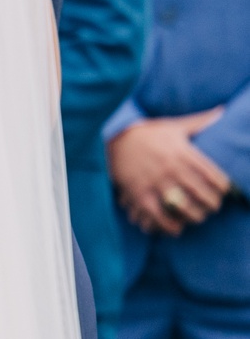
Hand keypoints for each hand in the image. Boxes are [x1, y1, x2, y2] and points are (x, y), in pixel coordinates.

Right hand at [110, 112, 231, 234]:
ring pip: (184, 207)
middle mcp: (172, 167)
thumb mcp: (174, 125)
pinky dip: (169, 225)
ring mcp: (155, 181)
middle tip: (212, 207)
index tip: (224, 192)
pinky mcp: (139, 191)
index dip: (224, 188)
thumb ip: (200, 121)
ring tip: (197, 217)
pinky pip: (158, 214)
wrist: (113, 137)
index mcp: (184, 152)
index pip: (215, 176)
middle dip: (212, 205)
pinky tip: (176, 228)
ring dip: (195, 216)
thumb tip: (224, 111)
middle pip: (203, 194)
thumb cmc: (148, 132)